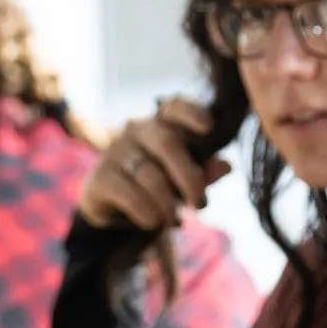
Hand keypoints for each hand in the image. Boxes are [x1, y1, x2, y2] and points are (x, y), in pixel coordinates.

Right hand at [77, 98, 231, 230]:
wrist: (114, 214)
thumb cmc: (156, 188)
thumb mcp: (183, 181)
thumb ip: (203, 172)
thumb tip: (226, 166)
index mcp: (160, 124)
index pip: (174, 106)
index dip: (192, 113)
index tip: (209, 128)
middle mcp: (136, 130)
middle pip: (167, 143)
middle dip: (189, 177)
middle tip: (200, 203)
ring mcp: (115, 152)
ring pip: (150, 174)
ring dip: (167, 202)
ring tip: (174, 219)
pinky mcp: (100, 177)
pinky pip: (127, 192)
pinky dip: (144, 210)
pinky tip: (152, 221)